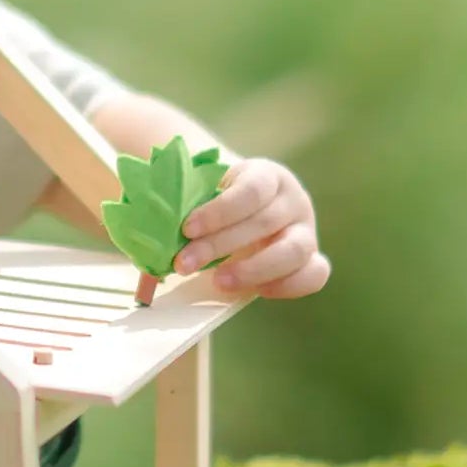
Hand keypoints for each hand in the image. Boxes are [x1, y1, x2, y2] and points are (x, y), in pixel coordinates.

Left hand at [173, 158, 329, 300]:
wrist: (241, 206)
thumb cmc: (214, 199)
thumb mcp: (201, 193)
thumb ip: (183, 208)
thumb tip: (150, 240)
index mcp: (266, 175)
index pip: (251, 189)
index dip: (220, 211)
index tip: (186, 228)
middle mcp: (293, 199)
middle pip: (264, 222)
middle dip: (220, 245)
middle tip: (184, 263)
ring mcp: (307, 229)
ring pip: (295, 250)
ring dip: (254, 269)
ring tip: (218, 282)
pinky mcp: (311, 257)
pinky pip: (315, 274)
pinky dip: (289, 285)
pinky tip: (257, 291)